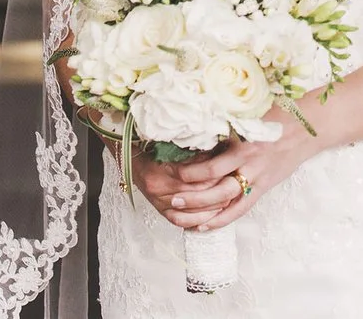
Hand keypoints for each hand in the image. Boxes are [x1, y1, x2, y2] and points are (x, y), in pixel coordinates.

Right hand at [124, 147, 242, 230]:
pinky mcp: (158, 209)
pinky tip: (210, 216)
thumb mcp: (172, 142)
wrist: (128, 153)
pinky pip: (179, 221)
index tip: (229, 168)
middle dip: (217, 191)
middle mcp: (158, 187)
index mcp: (162, 168)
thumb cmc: (151, 144)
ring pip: (189, 211)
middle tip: (234, 185)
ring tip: (227, 200)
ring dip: (210, 208)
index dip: (215, 173)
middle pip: (195, 194)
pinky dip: (196, 221)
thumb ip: (193, 149)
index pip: (196, 176)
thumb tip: (219, 149)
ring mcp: (157, 200)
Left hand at [171, 107, 317, 231]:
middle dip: (191, 196)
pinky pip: (241, 209)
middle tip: (171, 199)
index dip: (190, 172)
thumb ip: (223, 126)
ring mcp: (256, 178)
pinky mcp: (263, 188)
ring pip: (226, 202)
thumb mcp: (245, 116)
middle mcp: (248, 164)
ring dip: (202, 211)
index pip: (211, 165)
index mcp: (241, 144)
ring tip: (180, 215)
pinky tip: (204, 225)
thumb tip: (193, 129)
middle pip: (215, 187)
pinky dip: (222, 219)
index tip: (172, 171)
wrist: (304, 129)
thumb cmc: (272, 116)